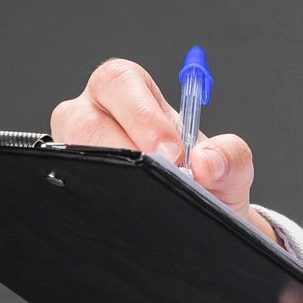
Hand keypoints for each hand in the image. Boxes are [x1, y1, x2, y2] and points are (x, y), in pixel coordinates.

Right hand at [49, 54, 279, 247]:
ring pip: (71, 156)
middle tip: (161, 175)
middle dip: (121, 146)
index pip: (120, 81)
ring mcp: (78, 152)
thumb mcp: (231, 167)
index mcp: (132, 93)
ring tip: (146, 198)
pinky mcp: (73, 186)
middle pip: (82, 118)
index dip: (142, 114)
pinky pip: (71, 191)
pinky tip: (126, 216)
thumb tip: (205, 162)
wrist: (199, 221)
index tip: (173, 151)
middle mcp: (95, 116)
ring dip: (109, 178)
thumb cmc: (207, 182)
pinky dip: (98, 204)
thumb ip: (232, 156)